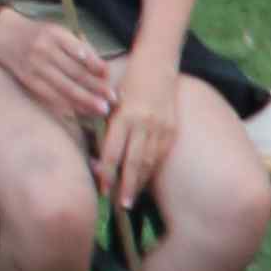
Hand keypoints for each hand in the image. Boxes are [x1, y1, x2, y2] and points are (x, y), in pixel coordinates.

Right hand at [0, 0, 119, 125]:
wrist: (3, 34)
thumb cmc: (38, 33)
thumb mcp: (58, 31)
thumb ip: (78, 47)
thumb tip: (102, 70)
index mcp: (55, 34)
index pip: (79, 52)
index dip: (96, 64)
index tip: (109, 75)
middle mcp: (45, 50)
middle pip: (74, 72)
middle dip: (95, 87)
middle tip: (113, 99)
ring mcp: (35, 67)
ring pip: (64, 87)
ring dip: (85, 100)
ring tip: (101, 109)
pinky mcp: (28, 80)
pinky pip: (50, 95)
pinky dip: (67, 104)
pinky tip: (80, 111)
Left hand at [97, 56, 184, 208]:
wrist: (157, 64)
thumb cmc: (127, 82)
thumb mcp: (111, 102)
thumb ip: (106, 129)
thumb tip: (98, 159)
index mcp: (125, 116)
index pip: (114, 152)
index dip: (108, 174)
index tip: (103, 190)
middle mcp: (144, 123)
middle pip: (134, 162)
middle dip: (127, 186)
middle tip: (121, 205)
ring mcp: (161, 127)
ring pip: (149, 161)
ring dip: (140, 182)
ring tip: (132, 199)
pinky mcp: (172, 128)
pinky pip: (161, 154)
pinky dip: (152, 169)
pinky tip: (145, 180)